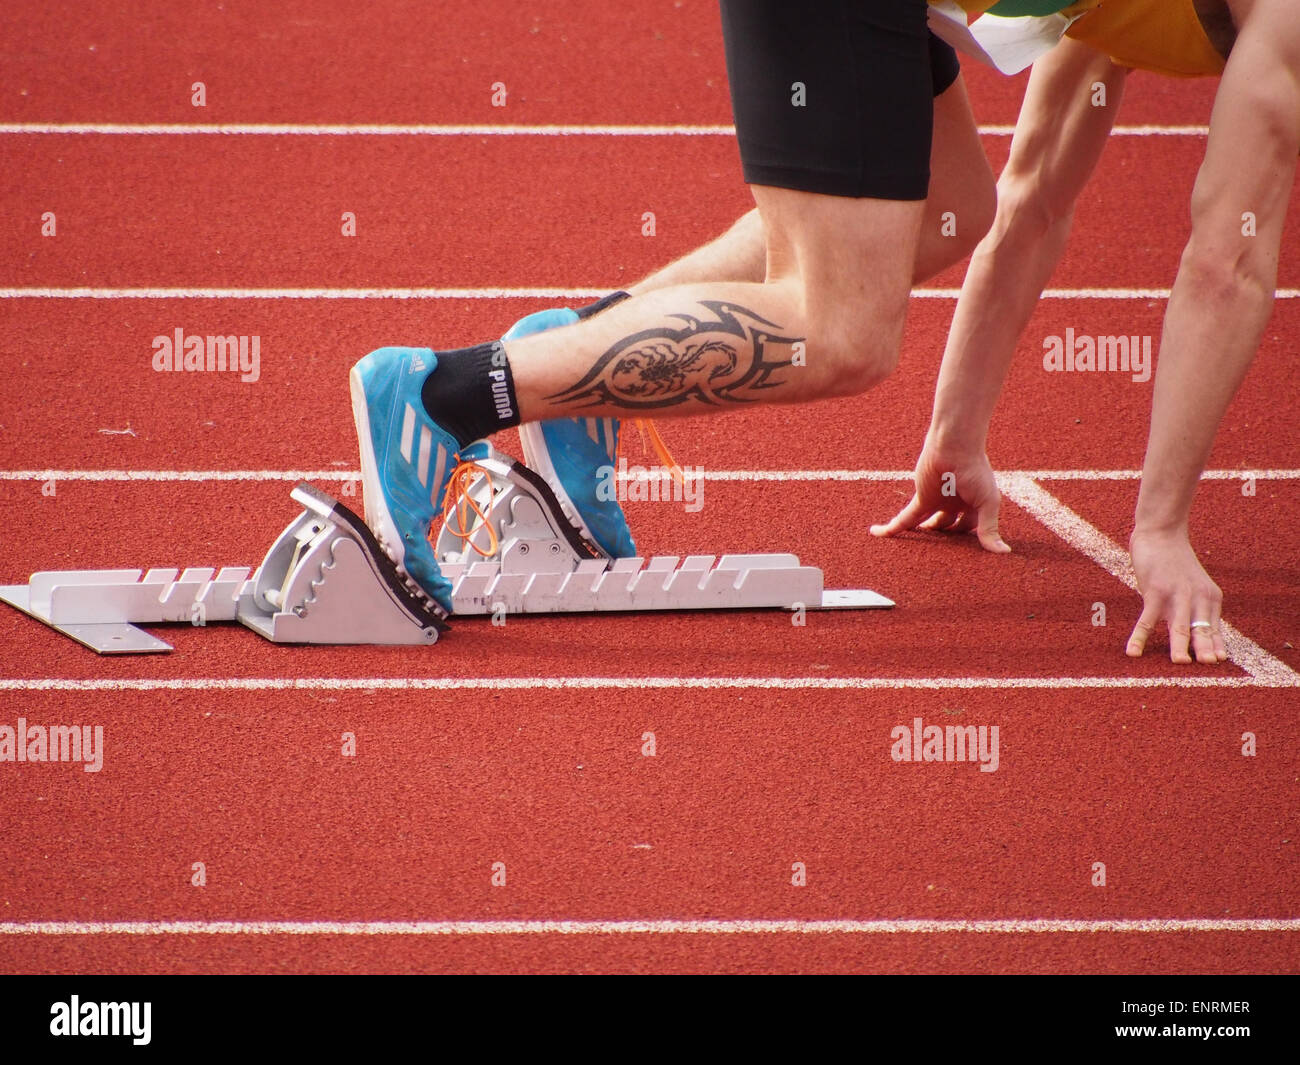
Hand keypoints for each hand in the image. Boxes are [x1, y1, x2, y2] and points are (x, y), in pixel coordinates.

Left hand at [870, 446, 1010, 552]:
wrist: (955, 446)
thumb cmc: (976, 471)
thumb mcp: (987, 502)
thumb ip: (989, 528)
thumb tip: (1003, 553)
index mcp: (976, 506)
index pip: (971, 530)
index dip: (969, 545)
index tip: (968, 564)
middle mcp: (957, 505)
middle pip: (950, 530)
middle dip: (946, 544)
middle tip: (940, 564)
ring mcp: (938, 502)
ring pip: (929, 526)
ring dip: (924, 538)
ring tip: (913, 558)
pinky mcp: (921, 499)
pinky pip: (905, 518)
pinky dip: (892, 528)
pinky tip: (878, 535)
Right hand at [1126, 529, 1227, 663]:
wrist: (1161, 533)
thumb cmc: (1173, 561)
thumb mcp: (1191, 583)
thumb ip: (1194, 605)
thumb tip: (1193, 631)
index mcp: (1209, 597)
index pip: (1213, 626)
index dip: (1216, 644)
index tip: (1219, 661)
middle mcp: (1197, 597)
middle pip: (1201, 628)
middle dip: (1204, 648)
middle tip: (1209, 666)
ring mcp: (1176, 594)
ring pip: (1179, 625)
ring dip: (1180, 645)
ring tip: (1180, 662)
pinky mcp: (1155, 591)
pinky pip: (1146, 620)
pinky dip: (1139, 637)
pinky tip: (1132, 652)